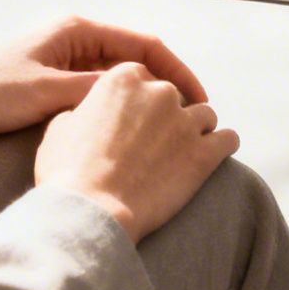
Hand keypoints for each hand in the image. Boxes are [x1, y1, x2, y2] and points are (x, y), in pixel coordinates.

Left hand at [0, 18, 208, 149]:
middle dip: (166, 88)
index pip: (146, 45)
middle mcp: (75, 40)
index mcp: (77, 30)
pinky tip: (131, 132)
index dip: (178, 72)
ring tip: (167, 129)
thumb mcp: (48, 92)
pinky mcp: (54, 83)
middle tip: (189, 120)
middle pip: (137, 62)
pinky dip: (120, 110)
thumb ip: (97, 92)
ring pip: (121, 81)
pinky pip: (100, 94)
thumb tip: (143, 97)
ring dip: (144, 101)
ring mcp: (65, 62)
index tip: (198, 100)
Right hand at [35, 63, 239, 243]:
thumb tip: (89, 111)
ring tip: (181, 154)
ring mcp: (186, 122)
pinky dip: (221, 146)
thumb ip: (82, 108)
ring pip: (204, 115)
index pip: (141, 78)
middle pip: (173, 97)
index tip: (132, 121)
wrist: (91, 211)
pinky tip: (212, 156)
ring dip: (194, 131)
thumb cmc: (68, 172)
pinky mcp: (205, 154)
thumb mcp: (59, 127)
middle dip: (164, 117)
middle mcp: (160, 92)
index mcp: (124, 78)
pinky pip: (228, 139)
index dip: (136, 101)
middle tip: (152, 145)